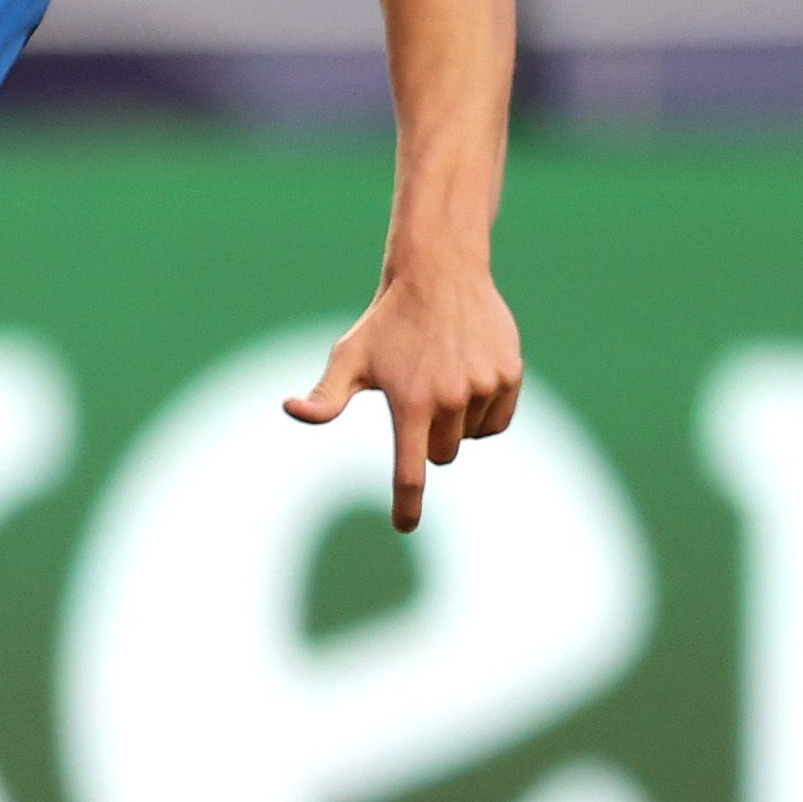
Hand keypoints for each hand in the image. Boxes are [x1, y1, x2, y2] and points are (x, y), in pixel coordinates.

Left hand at [285, 263, 522, 532]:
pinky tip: (469, 379)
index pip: (410, 470)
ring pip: (470, 439)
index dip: (407, 503)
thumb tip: (290, 411)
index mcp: (410, 402)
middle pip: (441, 456)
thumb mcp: (348, 357)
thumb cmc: (386, 323)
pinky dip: (484, 413)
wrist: (439, 275)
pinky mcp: (511, 375)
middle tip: (418, 398)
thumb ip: (325, 397)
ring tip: (443, 378)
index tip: (404, 526)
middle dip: (428, 440)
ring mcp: (486, 386)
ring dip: (457, 423)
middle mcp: (452, 398)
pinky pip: (498, 422)